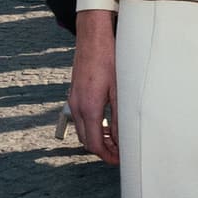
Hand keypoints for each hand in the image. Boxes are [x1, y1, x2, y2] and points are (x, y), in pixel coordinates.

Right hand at [69, 10, 118, 164]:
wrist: (93, 37)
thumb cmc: (109, 58)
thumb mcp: (120, 89)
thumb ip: (120, 116)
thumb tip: (123, 138)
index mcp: (89, 108)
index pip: (94, 143)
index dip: (107, 156)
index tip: (120, 160)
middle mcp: (78, 106)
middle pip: (86, 140)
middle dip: (102, 150)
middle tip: (120, 152)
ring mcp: (74, 99)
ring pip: (82, 130)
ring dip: (97, 138)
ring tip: (116, 139)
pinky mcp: (75, 92)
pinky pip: (81, 117)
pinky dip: (93, 126)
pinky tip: (106, 121)